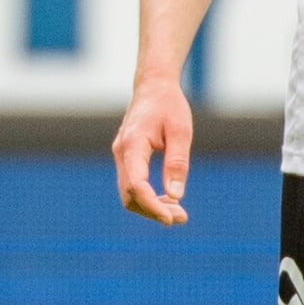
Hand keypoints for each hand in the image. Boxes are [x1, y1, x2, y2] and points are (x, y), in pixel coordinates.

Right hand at [113, 73, 192, 224]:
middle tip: (182, 217)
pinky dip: (148, 196)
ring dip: (150, 206)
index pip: (137, 184)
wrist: (153, 86)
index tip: (172, 218)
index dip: (152, 205)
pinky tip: (168, 199)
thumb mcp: (180, 131)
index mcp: (133, 144)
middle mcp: (122, 152)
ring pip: (129, 194)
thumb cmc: (169, 105)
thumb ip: (177, 163)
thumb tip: (175, 196)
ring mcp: (121, 155)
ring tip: (178, 212)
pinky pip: (132, 184)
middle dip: (153, 211)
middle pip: (129, 195)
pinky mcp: (126, 157)